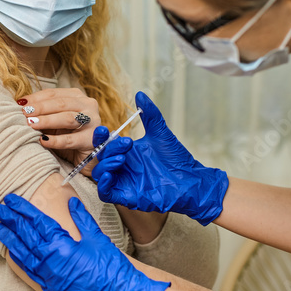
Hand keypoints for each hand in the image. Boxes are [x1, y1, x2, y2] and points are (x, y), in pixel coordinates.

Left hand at [0, 193, 169, 290]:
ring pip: (23, 253)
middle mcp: (51, 260)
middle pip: (25, 235)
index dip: (22, 209)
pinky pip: (30, 272)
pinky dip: (19, 260)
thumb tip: (71, 202)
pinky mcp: (51, 290)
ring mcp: (49, 277)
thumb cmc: (111, 267)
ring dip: (10, 239)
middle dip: (10, 220)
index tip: (10, 199)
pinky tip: (11, 251)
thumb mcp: (98, 238)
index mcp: (62, 244)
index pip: (37, 222)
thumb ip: (82, 218)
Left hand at [19, 88, 100, 172]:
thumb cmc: (68, 137)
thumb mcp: (54, 123)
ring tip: (31, 124)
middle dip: (40, 108)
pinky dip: (55, 140)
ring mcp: (93, 122)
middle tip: (24, 113)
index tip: (20, 103)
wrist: (87, 159)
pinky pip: (71, 139)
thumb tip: (21, 107)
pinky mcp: (92, 140)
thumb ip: (42, 114)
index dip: (36, 98)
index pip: (54, 94)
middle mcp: (88, 105)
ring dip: (47, 121)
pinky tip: (43, 141)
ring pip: (67, 118)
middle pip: (61, 103)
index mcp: (77, 97)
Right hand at [90, 91, 228, 225]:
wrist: (191, 180)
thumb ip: (150, 114)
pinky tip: (110, 175)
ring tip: (122, 159)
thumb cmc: (177, 159)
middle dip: (108, 149)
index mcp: (126, 152)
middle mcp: (121, 167)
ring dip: (105, 164)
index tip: (104, 128)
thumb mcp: (160, 133)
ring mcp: (122, 182)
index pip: (105, 143)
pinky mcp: (126, 197)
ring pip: (99, 174)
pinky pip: (105, 193)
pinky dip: (103, 184)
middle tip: (127, 144)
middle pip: (100, 157)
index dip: (100, 137)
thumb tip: (140, 94)